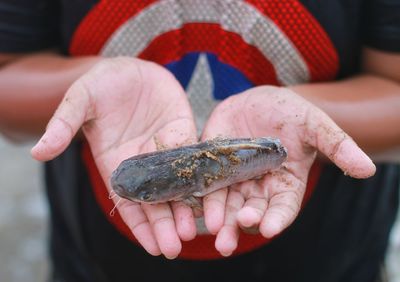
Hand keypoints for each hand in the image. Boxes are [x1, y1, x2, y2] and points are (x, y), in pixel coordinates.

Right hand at [31, 57, 197, 258]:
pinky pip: (195, 157)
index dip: (139, 224)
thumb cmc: (101, 84)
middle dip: (165, 224)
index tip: (152, 246)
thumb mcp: (79, 100)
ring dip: (186, 207)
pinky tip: (211, 194)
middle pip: (156, 200)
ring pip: (178, 183)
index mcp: (116, 162)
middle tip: (176, 247)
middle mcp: (143, 162)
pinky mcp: (183, 133)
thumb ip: (63, 125)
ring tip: (195, 230)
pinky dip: (202, 175)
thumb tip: (36, 152)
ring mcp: (165, 149)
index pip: (128, 201)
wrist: (128, 67)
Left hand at [201, 86, 375, 255]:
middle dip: (240, 225)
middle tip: (228, 240)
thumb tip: (367, 170)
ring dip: (218, 218)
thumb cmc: (292, 113)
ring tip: (211, 230)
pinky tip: (190, 204)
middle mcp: (259, 186)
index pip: (283, 207)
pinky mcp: (214, 166)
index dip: (276, 218)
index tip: (267, 228)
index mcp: (286, 182)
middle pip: (251, 211)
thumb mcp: (315, 125)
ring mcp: (235, 177)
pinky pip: (205, 183)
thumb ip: (338, 146)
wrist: (260, 100)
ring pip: (226, 203)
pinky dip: (199, 194)